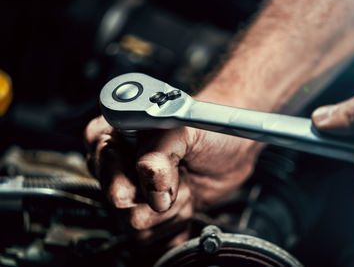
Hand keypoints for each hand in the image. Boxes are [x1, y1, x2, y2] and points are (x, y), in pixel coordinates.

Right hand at [84, 116, 262, 243]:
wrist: (232, 147)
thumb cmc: (207, 128)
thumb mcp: (183, 129)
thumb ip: (158, 152)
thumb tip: (150, 185)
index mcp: (112, 136)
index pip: (107, 172)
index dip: (137, 176)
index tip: (163, 167)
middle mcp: (117, 165)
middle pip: (121, 204)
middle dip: (159, 193)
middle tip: (180, 172)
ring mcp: (133, 191)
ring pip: (138, 225)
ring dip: (172, 208)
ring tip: (184, 182)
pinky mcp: (150, 212)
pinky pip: (152, 238)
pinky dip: (176, 223)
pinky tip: (185, 200)